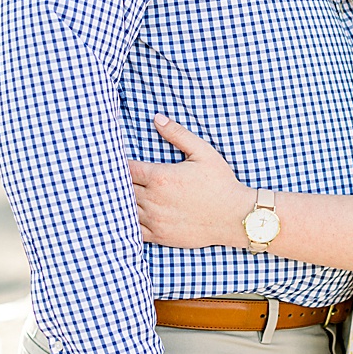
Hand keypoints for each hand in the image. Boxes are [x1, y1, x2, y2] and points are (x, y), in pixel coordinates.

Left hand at [130, 114, 251, 248]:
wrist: (235, 216)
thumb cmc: (221, 183)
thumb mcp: (203, 152)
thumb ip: (178, 134)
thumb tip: (157, 118)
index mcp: (160, 176)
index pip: (127, 168)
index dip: (121, 164)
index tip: (120, 162)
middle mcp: (153, 198)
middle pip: (122, 188)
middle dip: (119, 182)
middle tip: (116, 177)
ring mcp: (154, 219)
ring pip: (124, 209)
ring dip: (121, 201)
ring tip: (120, 195)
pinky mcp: (158, 235)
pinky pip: (132, 230)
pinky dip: (126, 223)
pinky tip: (127, 217)